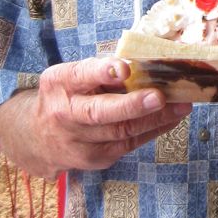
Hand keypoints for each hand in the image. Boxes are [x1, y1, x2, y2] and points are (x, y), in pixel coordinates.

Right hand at [0, 58, 191, 177]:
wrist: (36, 137)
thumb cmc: (67, 96)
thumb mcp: (74, 75)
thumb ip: (103, 69)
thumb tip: (146, 59)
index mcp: (60, 83)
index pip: (80, 76)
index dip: (102, 72)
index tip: (123, 68)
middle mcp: (65, 114)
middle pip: (100, 112)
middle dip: (132, 105)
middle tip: (160, 96)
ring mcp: (79, 141)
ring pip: (122, 132)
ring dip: (156, 118)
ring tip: (181, 104)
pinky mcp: (96, 158)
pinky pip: (130, 144)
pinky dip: (154, 129)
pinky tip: (172, 118)